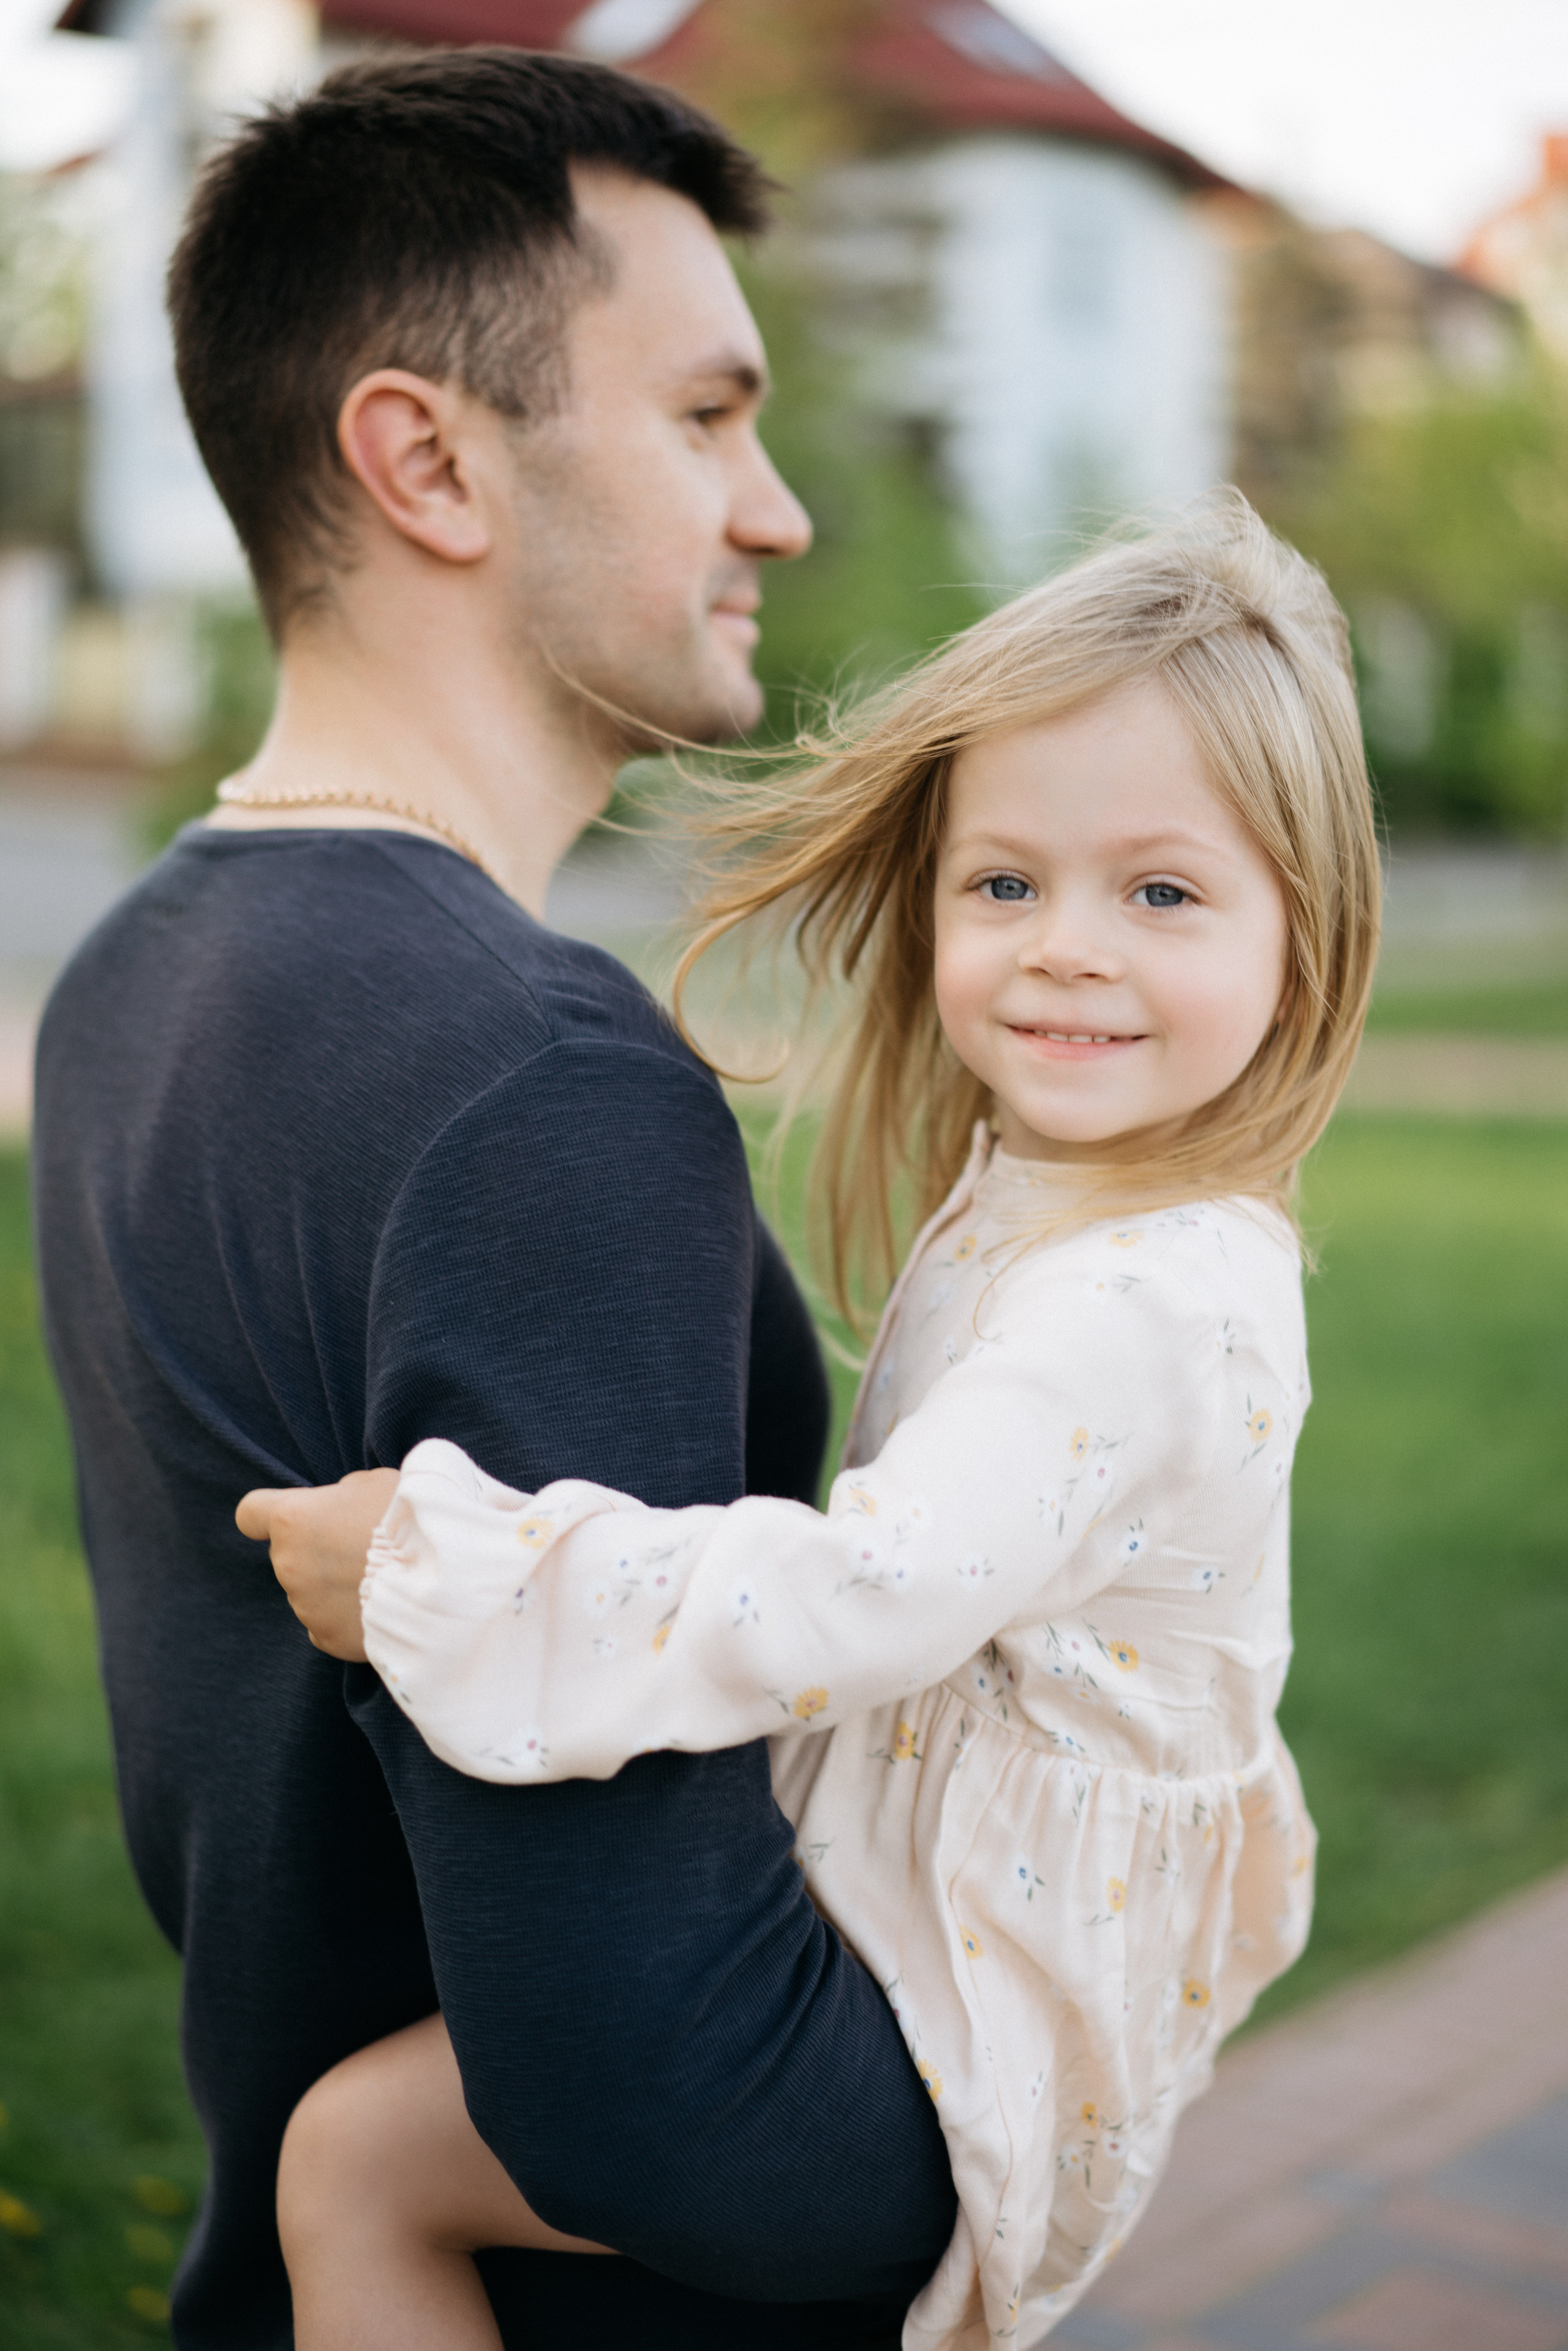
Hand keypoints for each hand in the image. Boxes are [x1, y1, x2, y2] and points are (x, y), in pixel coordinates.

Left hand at [236, 1468, 399, 1661]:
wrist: (443, 1580)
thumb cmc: (411, 1520)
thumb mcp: (377, 1482)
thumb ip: (344, 1495)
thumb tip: (340, 1508)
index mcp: (293, 1519)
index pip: (250, 1513)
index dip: (267, 1514)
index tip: (292, 1519)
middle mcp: (288, 1564)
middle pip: (290, 1553)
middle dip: (318, 1549)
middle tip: (364, 1545)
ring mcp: (305, 1606)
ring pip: (310, 1588)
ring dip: (335, 1582)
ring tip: (382, 1577)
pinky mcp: (327, 1638)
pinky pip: (326, 1622)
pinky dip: (345, 1615)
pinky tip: (378, 1605)